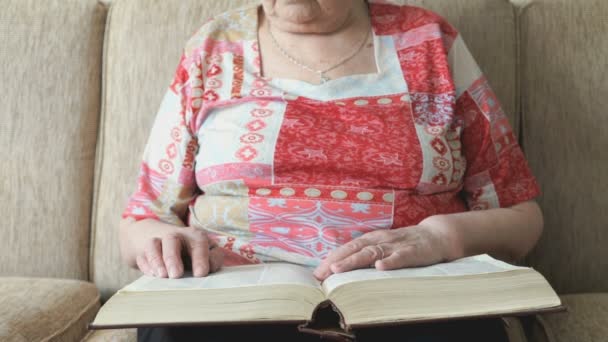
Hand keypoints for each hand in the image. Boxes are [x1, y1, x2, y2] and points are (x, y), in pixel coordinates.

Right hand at [121, 218, 223, 278]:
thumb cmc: (194, 254)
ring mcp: (159, 241)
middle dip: (173, 258)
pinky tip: (152, 275)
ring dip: (156, 260)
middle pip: (172, 240)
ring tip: (162, 276)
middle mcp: (177, 236)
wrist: (169, 243)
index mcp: (196, 236)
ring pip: (154, 244)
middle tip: (176, 275)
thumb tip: (210, 269)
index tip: (201, 273)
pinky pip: (142, 254)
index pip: (199, 243)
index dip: (200, 258)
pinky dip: (146, 265)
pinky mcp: (145, 249)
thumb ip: (212, 260)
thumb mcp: (207, 255)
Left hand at [313, 224, 450, 280]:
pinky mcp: (413, 251)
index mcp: (372, 239)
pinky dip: (390, 261)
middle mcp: (380, 240)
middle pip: (355, 249)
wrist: (437, 236)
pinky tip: (380, 267)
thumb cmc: (405, 244)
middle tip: (321, 273)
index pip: (347, 248)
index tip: (316, 273)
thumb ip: (366, 256)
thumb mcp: (383, 247)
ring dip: (354, 261)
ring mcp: (396, 245)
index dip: (331, 259)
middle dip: (336, 261)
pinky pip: (400, 256)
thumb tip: (342, 270)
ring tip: (338, 269)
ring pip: (372, 253)